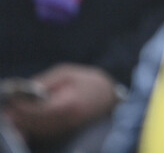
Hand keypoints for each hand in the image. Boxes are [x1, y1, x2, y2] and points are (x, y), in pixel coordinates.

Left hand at [4, 64, 118, 140]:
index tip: (10, 100)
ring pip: (36, 130)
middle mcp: (65, 122)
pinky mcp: (63, 133)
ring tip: (10, 114)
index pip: (38, 110)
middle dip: (18, 117)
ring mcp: (64, 130)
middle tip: (6, 109)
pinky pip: (41, 132)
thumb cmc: (89, 81)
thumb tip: (25, 90)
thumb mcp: (68, 72)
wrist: (110, 98)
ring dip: (22, 123)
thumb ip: (46, 82)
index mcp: (68, 104)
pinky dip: (30, 127)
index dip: (22, 107)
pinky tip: (22, 120)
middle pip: (34, 124)